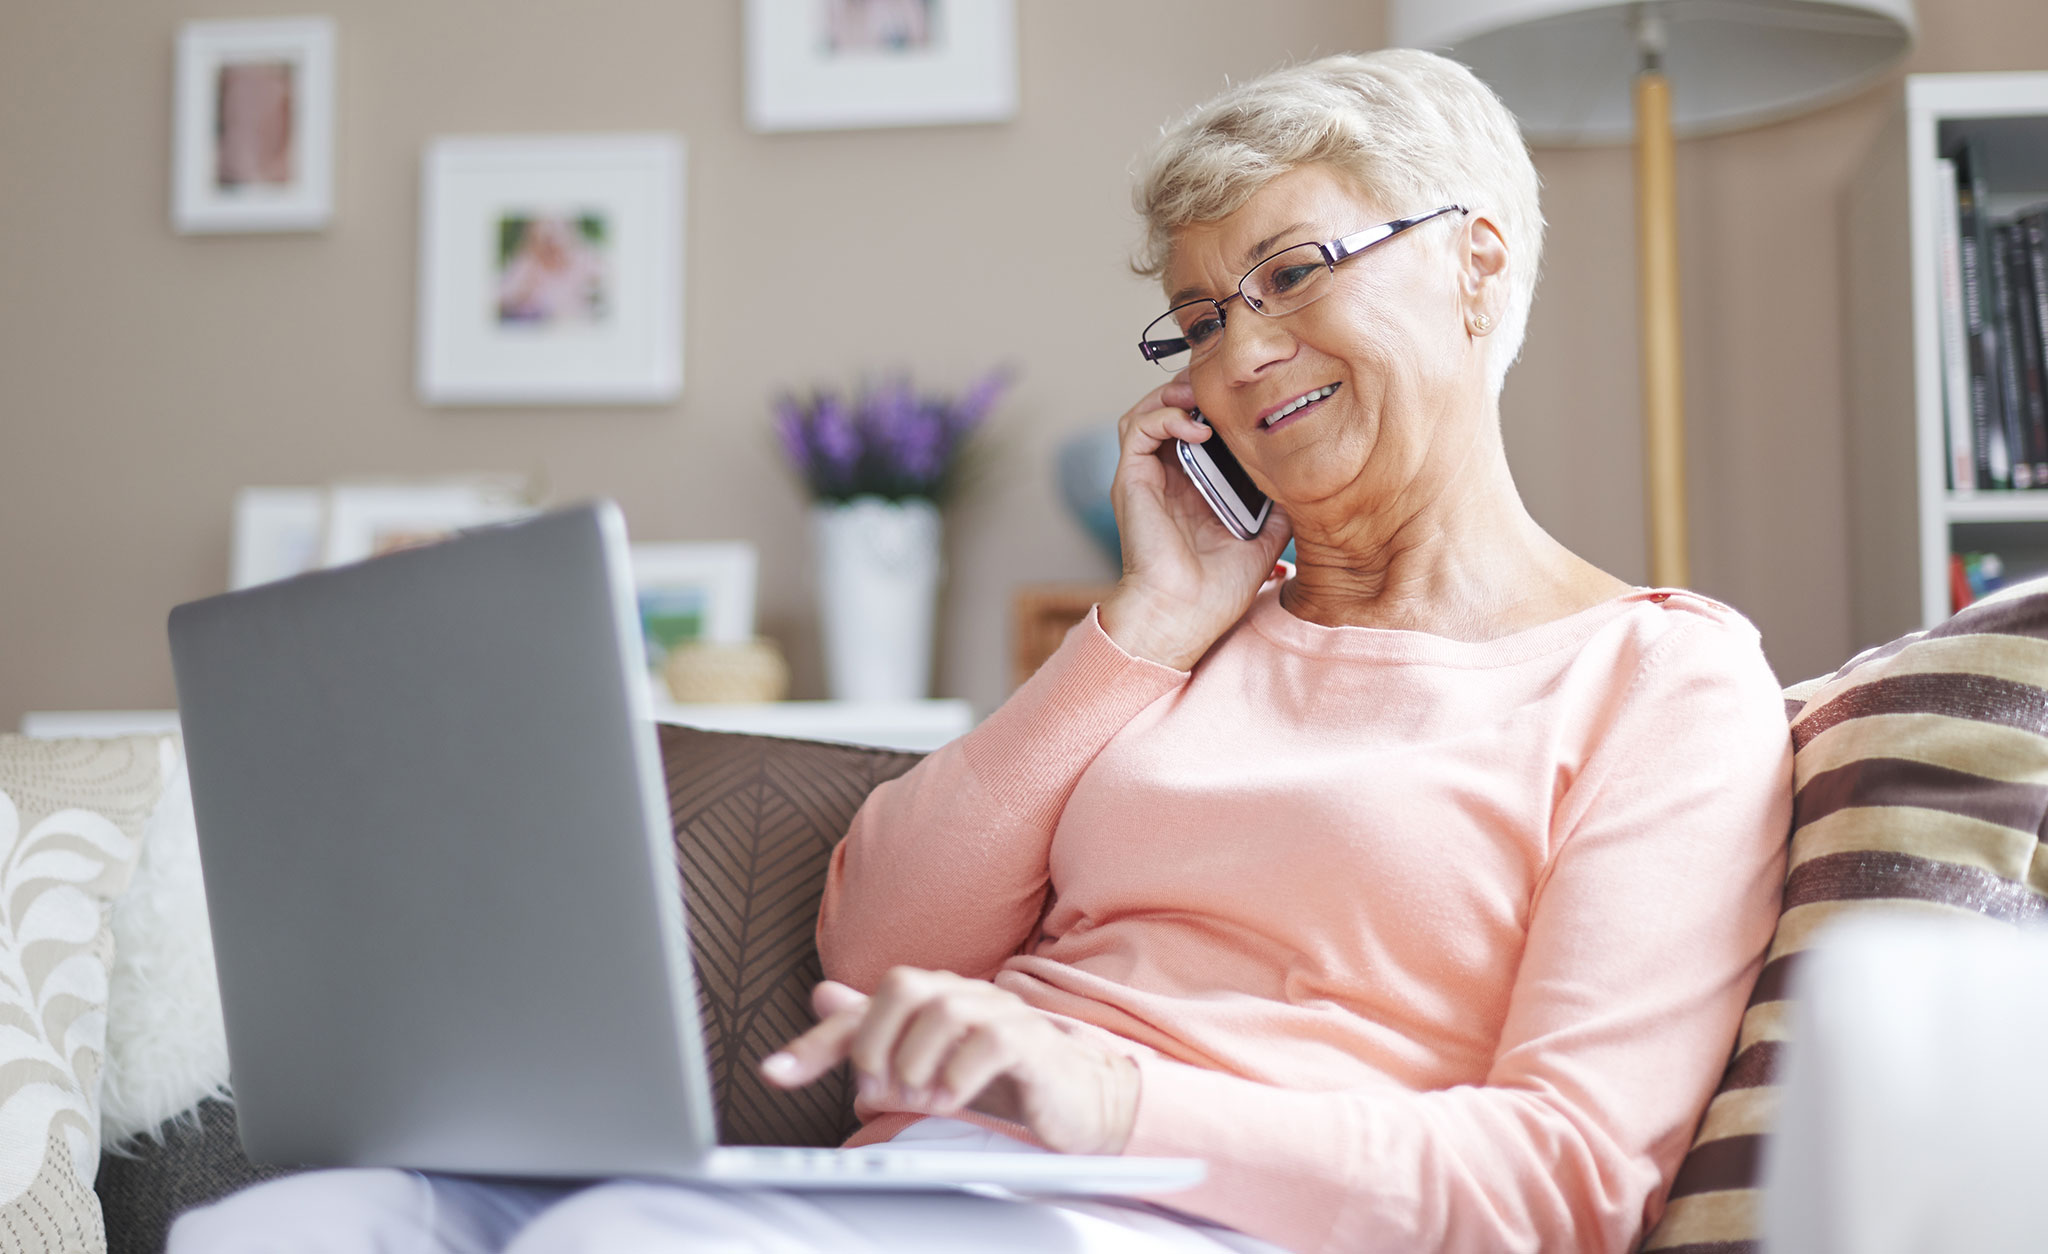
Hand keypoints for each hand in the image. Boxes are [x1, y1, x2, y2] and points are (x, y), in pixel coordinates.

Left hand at [757, 971, 1138, 1154]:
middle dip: (876, 1043)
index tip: (773, 1072)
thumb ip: (877, 1033)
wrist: (1075, 1097)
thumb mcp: (925, 1064)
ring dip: (917, 1062)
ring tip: (919, 1096)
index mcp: (931, 998)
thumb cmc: (997, 1077)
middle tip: (880, 1087)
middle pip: (901, 987)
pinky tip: (952, 1098)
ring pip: (942, 1011)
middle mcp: (963, 993)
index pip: (862, 1008)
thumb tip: (823, 995)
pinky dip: (959, 1074)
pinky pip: (990, 1041)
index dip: (816, 1042)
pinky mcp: (1032, 1041)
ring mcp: (1001, 1011)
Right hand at [1099, 374, 1292, 670]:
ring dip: (1173, 393)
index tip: (1250, 396)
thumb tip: (1306, 474)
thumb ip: (1280, 501)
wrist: (1186, 616)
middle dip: (1196, 389)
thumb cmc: (1218, 589)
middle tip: (1227, 385)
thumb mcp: (1266, 536)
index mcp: (1194, 487)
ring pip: (1147, 411)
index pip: (1199, 427)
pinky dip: (1164, 415)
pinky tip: (1198, 425)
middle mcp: (1166, 477)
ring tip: (1205, 395)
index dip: (1218, 405)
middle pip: (1171, 410)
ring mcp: (1146, 477)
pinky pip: (1136, 428)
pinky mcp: (1131, 480)